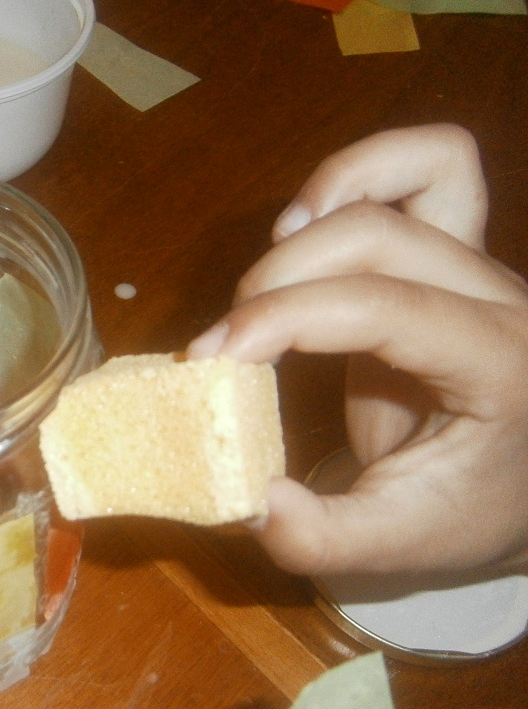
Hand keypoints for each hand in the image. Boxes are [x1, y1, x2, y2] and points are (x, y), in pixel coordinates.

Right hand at [187, 125, 527, 577]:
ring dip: (319, 211)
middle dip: (280, 281)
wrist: (516, 488)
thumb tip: (244, 496)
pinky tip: (305, 223)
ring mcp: (485, 265)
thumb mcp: (394, 543)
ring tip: (265, 274)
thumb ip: (317, 535)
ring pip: (415, 177)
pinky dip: (361, 174)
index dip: (286, 318)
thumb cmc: (462, 511)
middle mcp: (503, 302)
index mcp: (501, 368)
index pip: (386, 307)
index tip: (211, 360)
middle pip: (381, 235)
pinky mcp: (459, 248)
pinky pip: (435, 165)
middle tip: (224, 347)